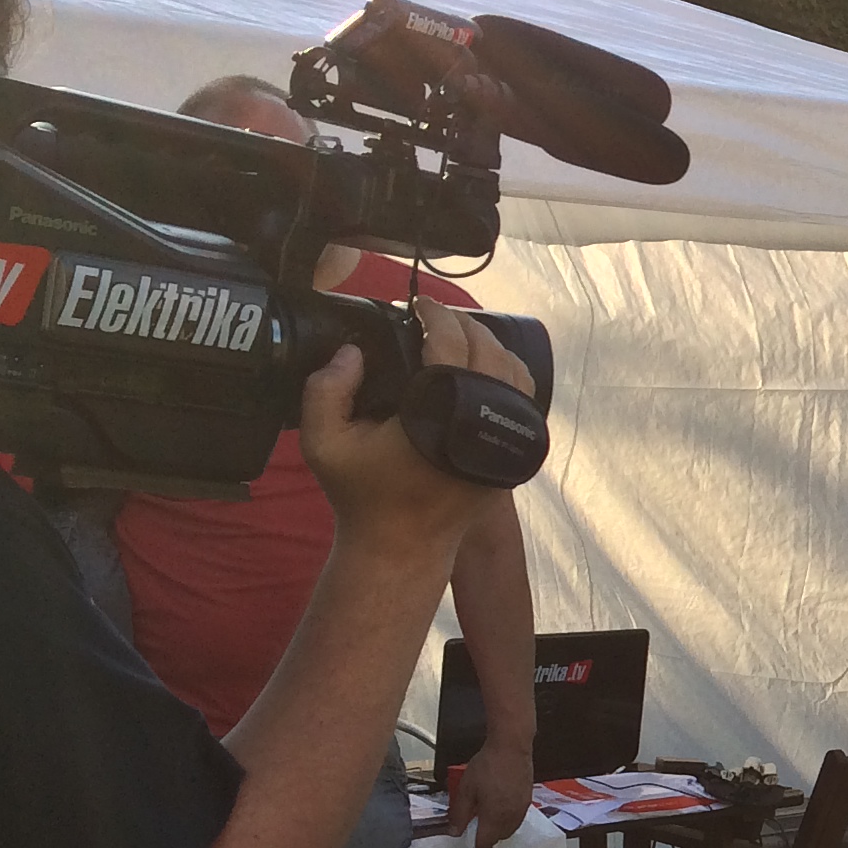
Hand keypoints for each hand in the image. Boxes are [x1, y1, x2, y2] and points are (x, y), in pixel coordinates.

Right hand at [298, 306, 529, 552]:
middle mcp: (479, 423)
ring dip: (489, 345)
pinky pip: (524, 398)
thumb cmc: (361, 494)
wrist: (403, 545)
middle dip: (464, 324)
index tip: (418, 302)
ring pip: (514, 371)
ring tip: (458, 337)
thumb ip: (325, 390)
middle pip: (488, 349)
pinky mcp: (514, 454)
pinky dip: (507, 373)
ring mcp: (503, 440)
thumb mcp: (323, 443)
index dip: (437, 314)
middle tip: (436, 316)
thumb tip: (350, 351)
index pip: (451, 342)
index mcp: (437, 414)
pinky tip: (480, 368)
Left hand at [451, 737, 535, 847]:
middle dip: (490, 840)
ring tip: (488, 821)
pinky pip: (517, 818)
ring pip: (511, 829)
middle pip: (500, 838)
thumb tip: (454, 833)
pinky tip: (500, 808)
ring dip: (500, 830)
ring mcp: (521, 809)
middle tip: (478, 833)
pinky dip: (508, 820)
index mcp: (494, 818)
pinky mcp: (528, 800)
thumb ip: (459, 814)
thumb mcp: (465, 790)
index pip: (486, 843)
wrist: (512, 748)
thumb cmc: (485, 767)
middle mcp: (510, 818)